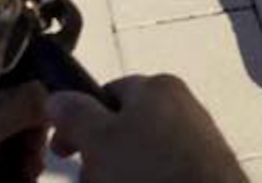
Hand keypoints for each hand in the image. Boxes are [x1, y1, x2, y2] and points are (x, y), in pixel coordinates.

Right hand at [47, 75, 246, 182]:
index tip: (63, 152)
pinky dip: (144, 180)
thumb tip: (58, 96)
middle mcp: (180, 107)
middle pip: (122, 130)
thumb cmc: (149, 168)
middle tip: (90, 181)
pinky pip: (159, 172)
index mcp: (158, 88)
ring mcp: (195, 140)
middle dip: (98, 158)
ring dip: (116, 175)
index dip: (79, 121)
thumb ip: (76, 115)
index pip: (107, 93)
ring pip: (139, 158)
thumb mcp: (100, 139)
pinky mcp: (203, 170)